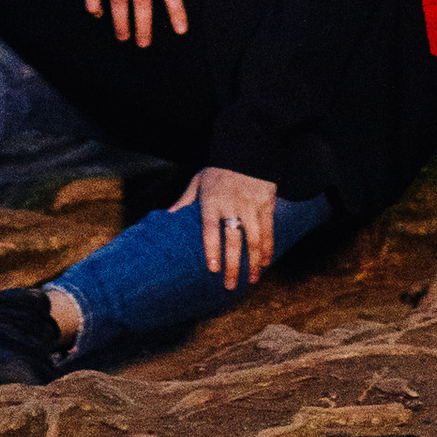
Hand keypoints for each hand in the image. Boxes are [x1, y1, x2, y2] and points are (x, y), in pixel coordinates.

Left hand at [174, 162, 279, 289]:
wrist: (246, 149)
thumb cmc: (218, 171)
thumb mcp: (198, 182)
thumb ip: (185, 201)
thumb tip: (167, 217)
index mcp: (212, 200)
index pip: (210, 229)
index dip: (212, 250)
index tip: (213, 269)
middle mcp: (232, 204)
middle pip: (233, 239)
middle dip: (233, 265)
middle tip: (231, 286)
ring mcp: (251, 205)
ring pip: (254, 239)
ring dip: (254, 262)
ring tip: (252, 280)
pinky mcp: (266, 204)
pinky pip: (269, 230)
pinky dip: (268, 249)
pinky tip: (266, 263)